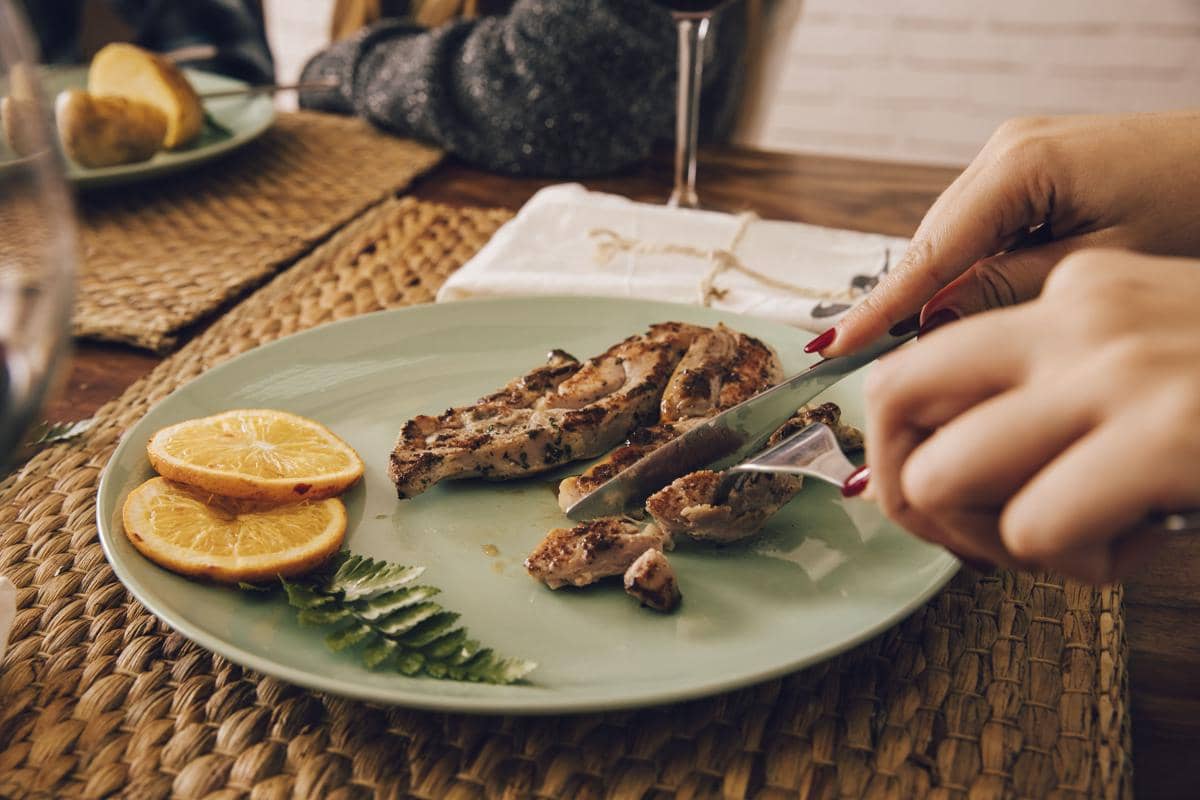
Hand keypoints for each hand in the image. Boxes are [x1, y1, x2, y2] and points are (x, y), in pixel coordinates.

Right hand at [815, 110, 1199, 356]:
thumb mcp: (1105, 268)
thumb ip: (1009, 292)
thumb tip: (930, 325)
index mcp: (1021, 166)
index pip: (929, 253)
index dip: (880, 309)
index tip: (831, 350)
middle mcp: (1007, 150)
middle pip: (934, 244)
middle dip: (911, 306)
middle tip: (885, 375)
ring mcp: (1020, 154)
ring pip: (956, 240)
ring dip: (944, 291)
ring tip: (923, 353)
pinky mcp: (1037, 168)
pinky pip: (984, 229)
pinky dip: (975, 271)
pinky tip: (975, 309)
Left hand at [861, 249, 1199, 582]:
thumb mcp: (1160, 347)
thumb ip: (1062, 379)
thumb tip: (952, 453)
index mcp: (1078, 287)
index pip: (928, 361)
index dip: (912, 442)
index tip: (942, 491)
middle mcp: (1081, 316)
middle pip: (896, 396)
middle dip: (903, 484)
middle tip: (963, 534)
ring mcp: (1118, 371)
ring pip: (939, 473)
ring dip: (977, 536)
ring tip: (1057, 545)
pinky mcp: (1165, 437)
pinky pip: (1031, 530)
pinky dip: (1070, 563)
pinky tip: (1131, 545)